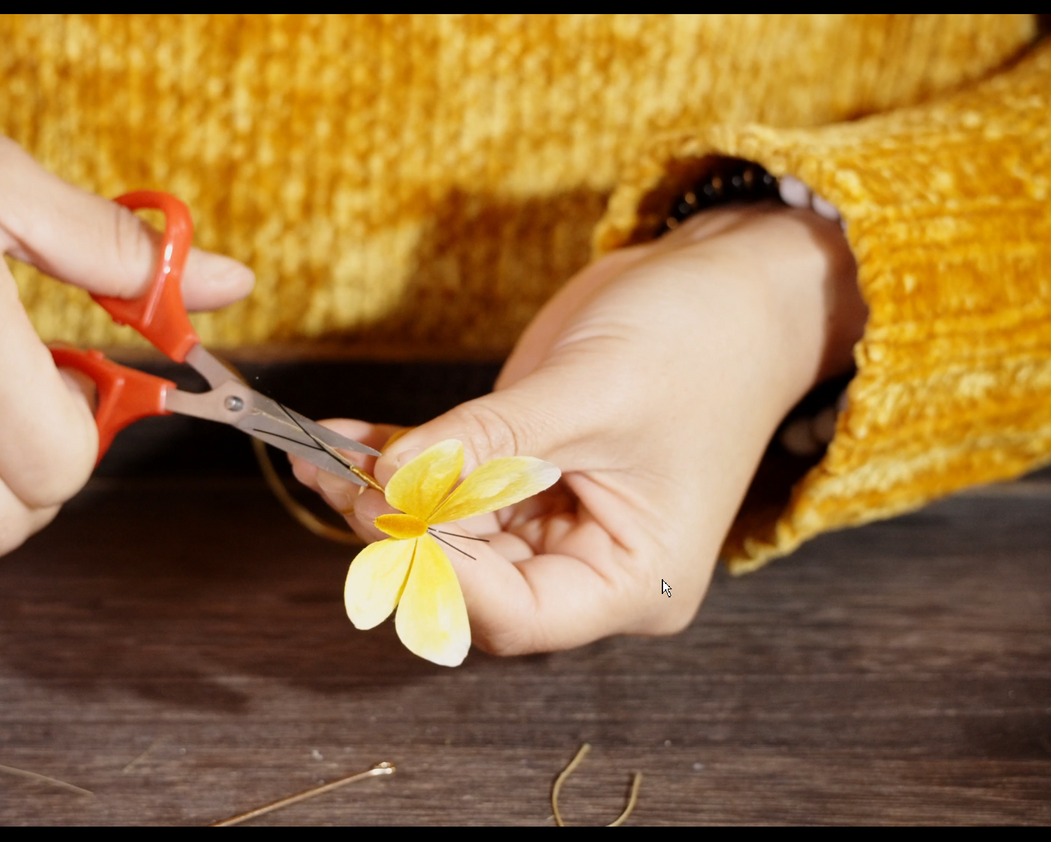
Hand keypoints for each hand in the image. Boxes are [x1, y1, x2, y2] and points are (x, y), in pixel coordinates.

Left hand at [293, 203, 864, 653]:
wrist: (730, 287)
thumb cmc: (698, 342)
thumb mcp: (588, 393)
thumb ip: (487, 443)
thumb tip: (392, 478)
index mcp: (633, 580)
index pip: (515, 614)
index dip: (440, 573)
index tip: (383, 513)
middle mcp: (588, 567)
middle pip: (470, 580)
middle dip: (398, 531)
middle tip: (337, 478)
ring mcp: (552, 525)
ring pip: (447, 535)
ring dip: (384, 496)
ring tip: (320, 456)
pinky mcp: (524, 479)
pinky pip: (450, 487)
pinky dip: (399, 462)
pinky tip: (343, 437)